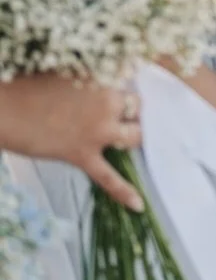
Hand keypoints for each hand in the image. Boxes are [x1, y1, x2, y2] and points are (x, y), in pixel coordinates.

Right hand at [0, 74, 144, 210]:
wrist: (6, 110)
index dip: (123, 89)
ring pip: (134, 137)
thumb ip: (92, 81)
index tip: (119, 90)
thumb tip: (106, 88)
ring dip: (133, 137)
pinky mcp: (82, 155)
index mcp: (104, 79)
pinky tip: (139, 206)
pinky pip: (108, 177)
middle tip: (117, 113)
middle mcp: (107, 104)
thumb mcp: (69, 73)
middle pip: (137, 108)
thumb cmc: (31, 87)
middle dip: (131, 111)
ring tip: (125, 138)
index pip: (131, 83)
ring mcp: (97, 132)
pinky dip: (124, 192)